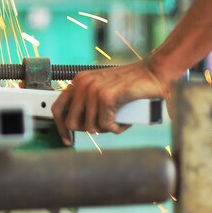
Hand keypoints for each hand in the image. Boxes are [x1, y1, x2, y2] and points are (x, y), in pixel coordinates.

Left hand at [51, 61, 169, 145]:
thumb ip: (88, 103)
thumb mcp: (102, 90)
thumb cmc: (130, 85)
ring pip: (90, 127)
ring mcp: (93, 89)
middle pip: (72, 122)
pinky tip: (125, 121)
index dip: (60, 127)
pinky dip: (117, 128)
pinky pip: (106, 125)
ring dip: (107, 129)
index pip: (58, 108)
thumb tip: (78, 126)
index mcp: (78, 82)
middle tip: (105, 126)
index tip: (67, 139)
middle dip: (88, 130)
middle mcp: (82, 84)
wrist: (153, 73)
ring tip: (119, 119)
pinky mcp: (106, 97)